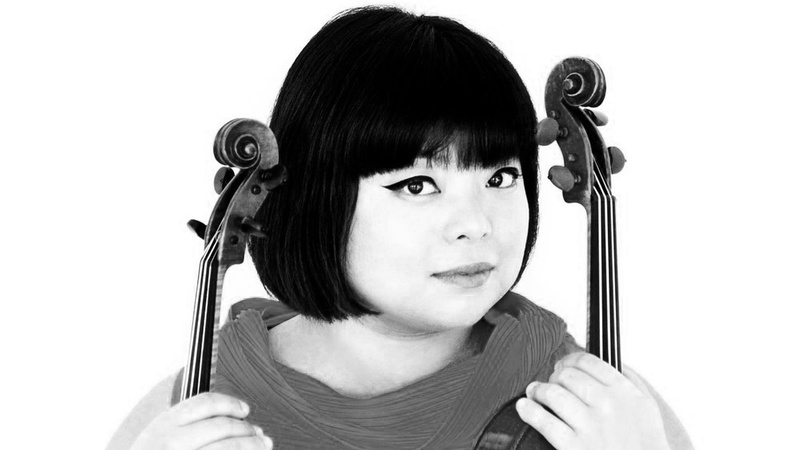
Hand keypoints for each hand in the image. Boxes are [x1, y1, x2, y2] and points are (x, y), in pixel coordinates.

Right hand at [131, 392, 273, 449]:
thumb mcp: (159, 437)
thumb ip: (187, 425)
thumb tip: (233, 419)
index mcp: (164, 425)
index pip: (205, 402)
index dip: (231, 403)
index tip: (245, 410)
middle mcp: (172, 442)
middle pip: (222, 426)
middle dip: (247, 429)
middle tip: (260, 434)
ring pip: (228, 446)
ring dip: (251, 445)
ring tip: (262, 446)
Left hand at [515, 352, 669, 449]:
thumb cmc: (645, 446)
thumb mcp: (647, 409)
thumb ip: (631, 382)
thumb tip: (612, 363)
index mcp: (624, 393)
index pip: (588, 362)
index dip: (570, 360)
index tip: (563, 365)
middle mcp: (607, 405)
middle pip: (567, 376)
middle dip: (554, 377)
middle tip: (550, 382)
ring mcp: (589, 425)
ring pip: (552, 393)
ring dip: (538, 390)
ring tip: (534, 392)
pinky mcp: (573, 446)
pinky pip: (543, 421)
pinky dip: (529, 410)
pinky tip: (524, 407)